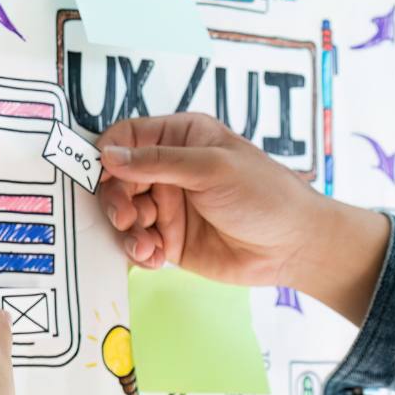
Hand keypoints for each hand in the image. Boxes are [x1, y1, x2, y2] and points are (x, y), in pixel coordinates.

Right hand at [97, 113, 388, 324]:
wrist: (293, 247)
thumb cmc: (263, 195)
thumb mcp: (211, 168)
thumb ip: (157, 161)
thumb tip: (107, 155)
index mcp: (180, 139)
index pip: (127, 137)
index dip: (108, 153)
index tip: (101, 174)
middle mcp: (169, 170)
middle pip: (116, 178)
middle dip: (115, 199)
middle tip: (125, 218)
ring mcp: (167, 205)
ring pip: (122, 213)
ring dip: (127, 230)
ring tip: (147, 243)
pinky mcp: (168, 239)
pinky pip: (136, 242)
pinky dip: (138, 251)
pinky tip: (155, 257)